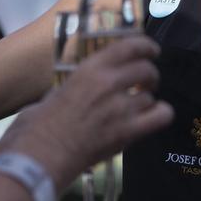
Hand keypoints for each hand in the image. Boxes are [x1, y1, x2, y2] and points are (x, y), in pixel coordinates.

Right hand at [3, 35, 172, 188]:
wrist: (39, 154)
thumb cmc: (38, 124)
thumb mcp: (58, 90)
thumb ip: (80, 84)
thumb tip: (89, 86)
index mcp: (90, 69)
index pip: (129, 46)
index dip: (146, 46)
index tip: (151, 50)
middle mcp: (109, 83)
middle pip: (147, 69)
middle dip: (150, 75)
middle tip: (146, 82)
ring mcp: (121, 108)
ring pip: (152, 95)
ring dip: (148, 99)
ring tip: (140, 106)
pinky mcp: (128, 132)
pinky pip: (161, 116)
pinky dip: (160, 114)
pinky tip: (151, 117)